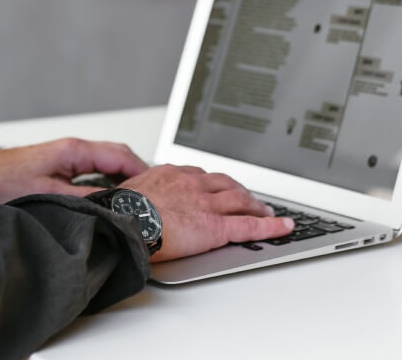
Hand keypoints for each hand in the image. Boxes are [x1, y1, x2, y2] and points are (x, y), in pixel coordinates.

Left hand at [0, 138, 148, 202]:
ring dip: (124, 180)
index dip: (143, 171)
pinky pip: (95, 173)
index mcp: (75, 150)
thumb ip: (85, 198)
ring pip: (107, 165)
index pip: (121, 155)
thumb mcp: (49, 194)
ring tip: (137, 199)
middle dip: (138, 175)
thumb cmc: (4, 183)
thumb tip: (114, 205)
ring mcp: (69, 159)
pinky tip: (112, 199)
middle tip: (153, 195)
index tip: (157, 187)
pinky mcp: (62, 168)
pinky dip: (109, 183)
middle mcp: (74, 150)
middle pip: (118, 158)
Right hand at [117, 165, 292, 262]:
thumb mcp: (126, 194)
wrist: (122, 223)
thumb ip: (139, 195)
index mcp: (170, 175)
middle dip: (240, 192)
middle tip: (250, 199)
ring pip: (240, 200)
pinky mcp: (216, 226)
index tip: (217, 186)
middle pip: (225, 184)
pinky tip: (283, 227)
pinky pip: (249, 225)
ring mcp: (206, 204)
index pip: (200, 176)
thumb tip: (132, 203)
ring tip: (267, 212)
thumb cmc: (118, 213)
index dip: (213, 183)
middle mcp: (192, 184)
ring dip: (256, 205)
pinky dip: (270, 225)